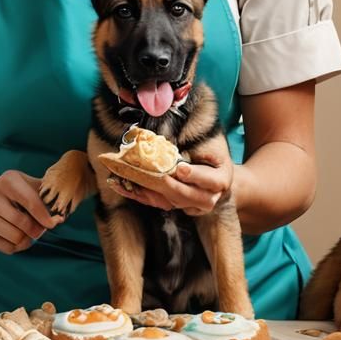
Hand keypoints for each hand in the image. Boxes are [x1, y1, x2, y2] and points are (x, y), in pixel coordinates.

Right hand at [0, 171, 61, 253]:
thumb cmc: (13, 195)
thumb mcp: (28, 187)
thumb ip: (46, 197)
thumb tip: (61, 217)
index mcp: (7, 180)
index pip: (31, 201)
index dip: (45, 216)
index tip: (53, 224)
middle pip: (23, 224)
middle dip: (36, 230)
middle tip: (39, 231)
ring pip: (16, 239)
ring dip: (26, 240)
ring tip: (26, 233)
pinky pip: (6, 249)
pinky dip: (16, 247)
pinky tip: (12, 237)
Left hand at [107, 150, 232, 215]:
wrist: (217, 172)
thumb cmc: (213, 153)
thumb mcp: (210, 145)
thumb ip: (195, 144)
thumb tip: (170, 132)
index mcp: (220, 179)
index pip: (210, 180)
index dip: (195, 175)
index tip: (180, 169)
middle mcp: (208, 197)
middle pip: (185, 194)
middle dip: (164, 183)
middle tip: (145, 173)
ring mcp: (192, 206)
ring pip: (169, 201)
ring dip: (145, 189)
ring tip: (126, 177)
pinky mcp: (177, 207)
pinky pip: (156, 203)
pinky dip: (138, 194)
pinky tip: (120, 186)